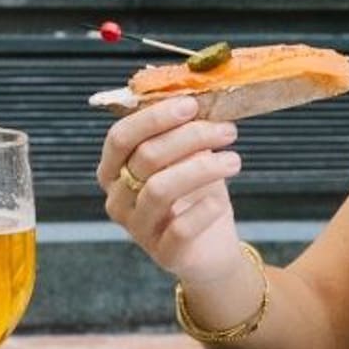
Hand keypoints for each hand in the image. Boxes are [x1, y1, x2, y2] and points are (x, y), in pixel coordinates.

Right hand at [97, 97, 246, 285]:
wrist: (212, 248)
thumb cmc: (195, 194)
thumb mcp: (187, 156)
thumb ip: (183, 130)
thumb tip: (196, 94)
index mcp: (114, 169)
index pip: (120, 137)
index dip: (154, 117)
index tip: (191, 104)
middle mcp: (118, 199)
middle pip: (145, 157)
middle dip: (190, 136)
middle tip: (227, 130)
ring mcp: (137, 229)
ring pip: (160, 189)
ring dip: (202, 168)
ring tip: (234, 160)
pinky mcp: (163, 254)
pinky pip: (180, 228)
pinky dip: (204, 209)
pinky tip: (220, 200)